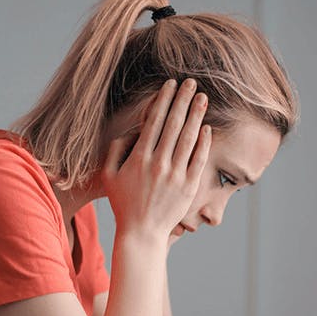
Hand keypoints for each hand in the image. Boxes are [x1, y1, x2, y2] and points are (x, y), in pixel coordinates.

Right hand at [102, 79, 210, 241]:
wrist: (141, 233)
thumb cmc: (123, 203)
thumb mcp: (109, 175)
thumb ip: (115, 150)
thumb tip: (129, 131)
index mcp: (139, 158)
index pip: (154, 121)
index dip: (163, 100)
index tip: (171, 85)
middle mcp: (158, 163)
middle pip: (173, 124)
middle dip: (183, 100)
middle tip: (192, 83)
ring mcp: (175, 175)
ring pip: (188, 138)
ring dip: (196, 115)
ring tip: (203, 98)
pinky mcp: (188, 187)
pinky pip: (199, 160)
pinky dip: (204, 142)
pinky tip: (207, 128)